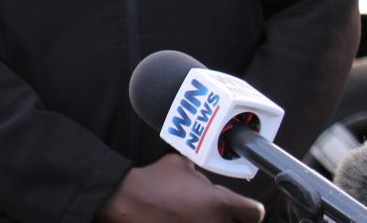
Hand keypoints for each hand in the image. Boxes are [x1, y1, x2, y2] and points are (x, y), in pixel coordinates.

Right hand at [97, 154, 264, 221]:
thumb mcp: (179, 164)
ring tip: (192, 217)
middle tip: (210, 213)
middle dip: (226, 219)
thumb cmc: (152, 181)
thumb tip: (204, 180)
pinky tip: (180, 221)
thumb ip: (200, 174)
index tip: (240, 210)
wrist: (126, 200)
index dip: (247, 209)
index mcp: (220, 203)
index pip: (254, 213)